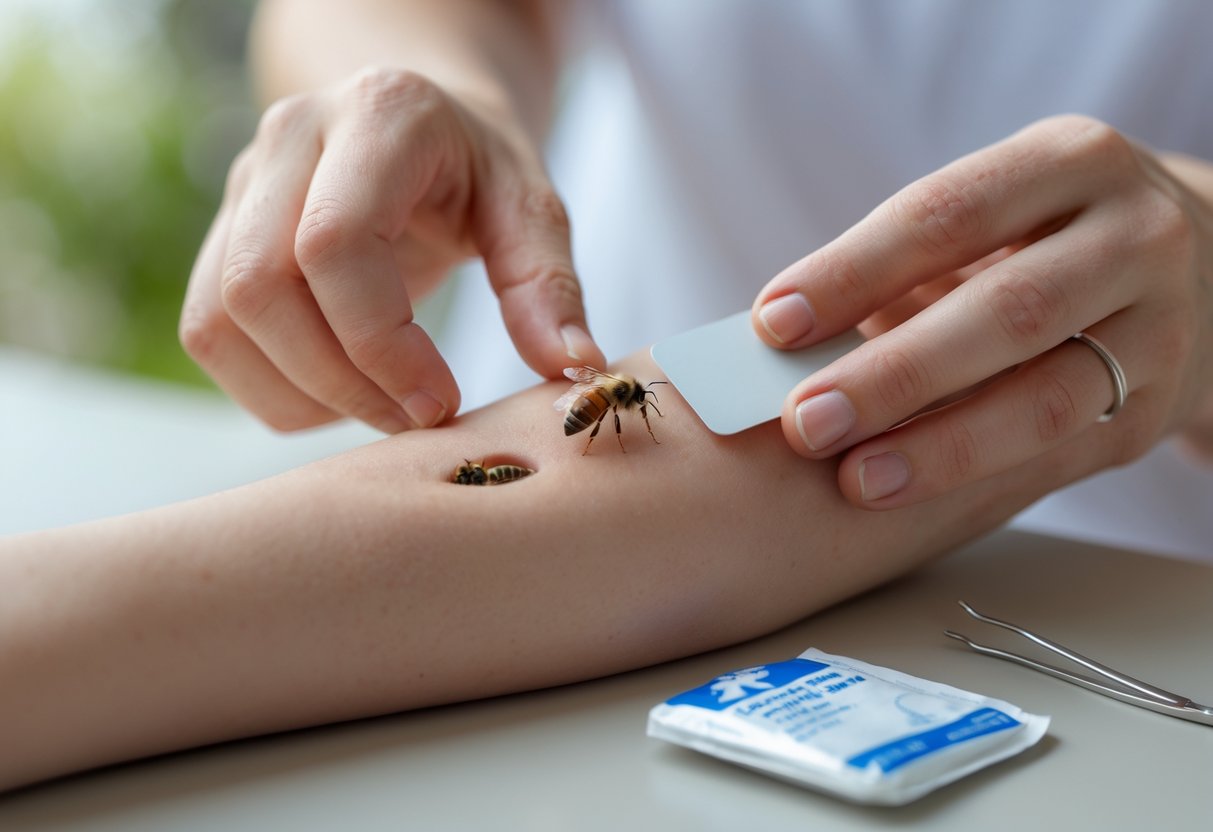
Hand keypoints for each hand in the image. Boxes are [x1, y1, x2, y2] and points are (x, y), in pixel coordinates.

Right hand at [181, 67, 603, 432]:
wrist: (417, 121)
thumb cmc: (478, 166)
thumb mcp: (531, 204)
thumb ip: (548, 283)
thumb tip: (572, 368)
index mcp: (377, 116)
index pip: (333, 243)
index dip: (378, 343)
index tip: (439, 402)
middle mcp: (290, 139)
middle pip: (260, 287)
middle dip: (340, 381)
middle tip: (417, 417)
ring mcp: (242, 185)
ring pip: (220, 319)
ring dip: (300, 394)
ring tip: (383, 407)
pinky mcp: (221, 236)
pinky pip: (210, 333)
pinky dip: (270, 390)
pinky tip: (340, 393)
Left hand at [753, 115, 1212, 507]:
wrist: (1199, 267)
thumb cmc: (1040, 240)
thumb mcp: (992, 217)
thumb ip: (902, 268)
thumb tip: (777, 340)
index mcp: (1069, 162)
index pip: (948, 214)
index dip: (854, 272)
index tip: (773, 323)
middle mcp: (1134, 236)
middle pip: (1007, 312)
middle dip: (896, 373)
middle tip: (806, 421)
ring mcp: (1163, 327)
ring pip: (1048, 398)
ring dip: (942, 447)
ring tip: (856, 479)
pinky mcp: (1158, 409)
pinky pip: (1064, 454)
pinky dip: (980, 480)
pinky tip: (914, 497)